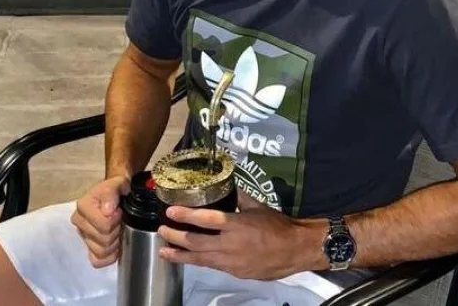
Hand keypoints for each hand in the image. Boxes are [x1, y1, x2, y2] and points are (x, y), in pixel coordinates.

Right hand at [70, 176, 130, 267]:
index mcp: (83, 206)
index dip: (116, 219)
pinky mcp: (88, 248)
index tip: (119, 211)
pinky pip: (97, 261)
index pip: (104, 225)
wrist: (115, 196)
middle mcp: (79, 221)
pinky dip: (109, 255)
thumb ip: (111, 192)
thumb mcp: (117, 184)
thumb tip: (107, 209)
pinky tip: (114, 244)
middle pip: (104, 240)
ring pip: (101, 252)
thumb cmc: (116, 191)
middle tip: (119, 221)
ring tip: (117, 230)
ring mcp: (83, 236)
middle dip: (116, 231)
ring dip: (114, 243)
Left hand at [157, 191, 323, 280]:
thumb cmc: (278, 225)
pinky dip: (199, 261)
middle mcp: (231, 244)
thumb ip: (239, 197)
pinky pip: (213, 266)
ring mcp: (232, 261)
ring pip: (200, 259)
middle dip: (175, 237)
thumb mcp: (258, 207)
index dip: (186, 215)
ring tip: (164, 252)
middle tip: (161, 231)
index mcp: (237, 224)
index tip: (170, 211)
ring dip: (180, 255)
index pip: (206, 219)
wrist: (297, 249)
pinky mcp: (236, 272)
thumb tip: (227, 185)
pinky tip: (188, 259)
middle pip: (196, 242)